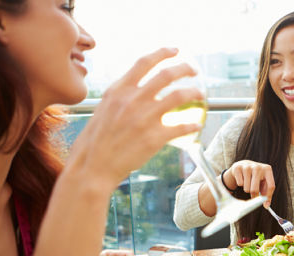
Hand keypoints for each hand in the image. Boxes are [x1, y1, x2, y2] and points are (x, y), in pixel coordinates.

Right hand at [68, 47, 202, 190]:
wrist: (92, 167)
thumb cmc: (96, 141)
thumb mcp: (104, 109)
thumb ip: (121, 96)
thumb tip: (137, 88)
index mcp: (119, 90)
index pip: (145, 62)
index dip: (163, 53)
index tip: (175, 51)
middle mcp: (132, 99)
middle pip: (166, 74)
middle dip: (185, 68)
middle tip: (194, 70)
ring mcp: (144, 117)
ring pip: (178, 96)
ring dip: (194, 92)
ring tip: (201, 94)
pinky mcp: (154, 137)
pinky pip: (181, 126)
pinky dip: (192, 124)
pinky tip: (197, 125)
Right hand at [223, 160, 275, 206]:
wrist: (244, 165)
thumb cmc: (257, 177)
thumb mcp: (264, 183)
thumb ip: (267, 194)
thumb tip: (266, 206)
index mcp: (267, 169)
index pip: (270, 186)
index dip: (268, 197)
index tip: (265, 204)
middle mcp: (257, 167)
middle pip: (255, 189)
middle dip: (254, 194)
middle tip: (254, 193)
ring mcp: (247, 166)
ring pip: (246, 188)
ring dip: (247, 189)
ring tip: (248, 183)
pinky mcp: (237, 168)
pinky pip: (240, 184)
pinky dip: (241, 184)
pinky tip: (242, 178)